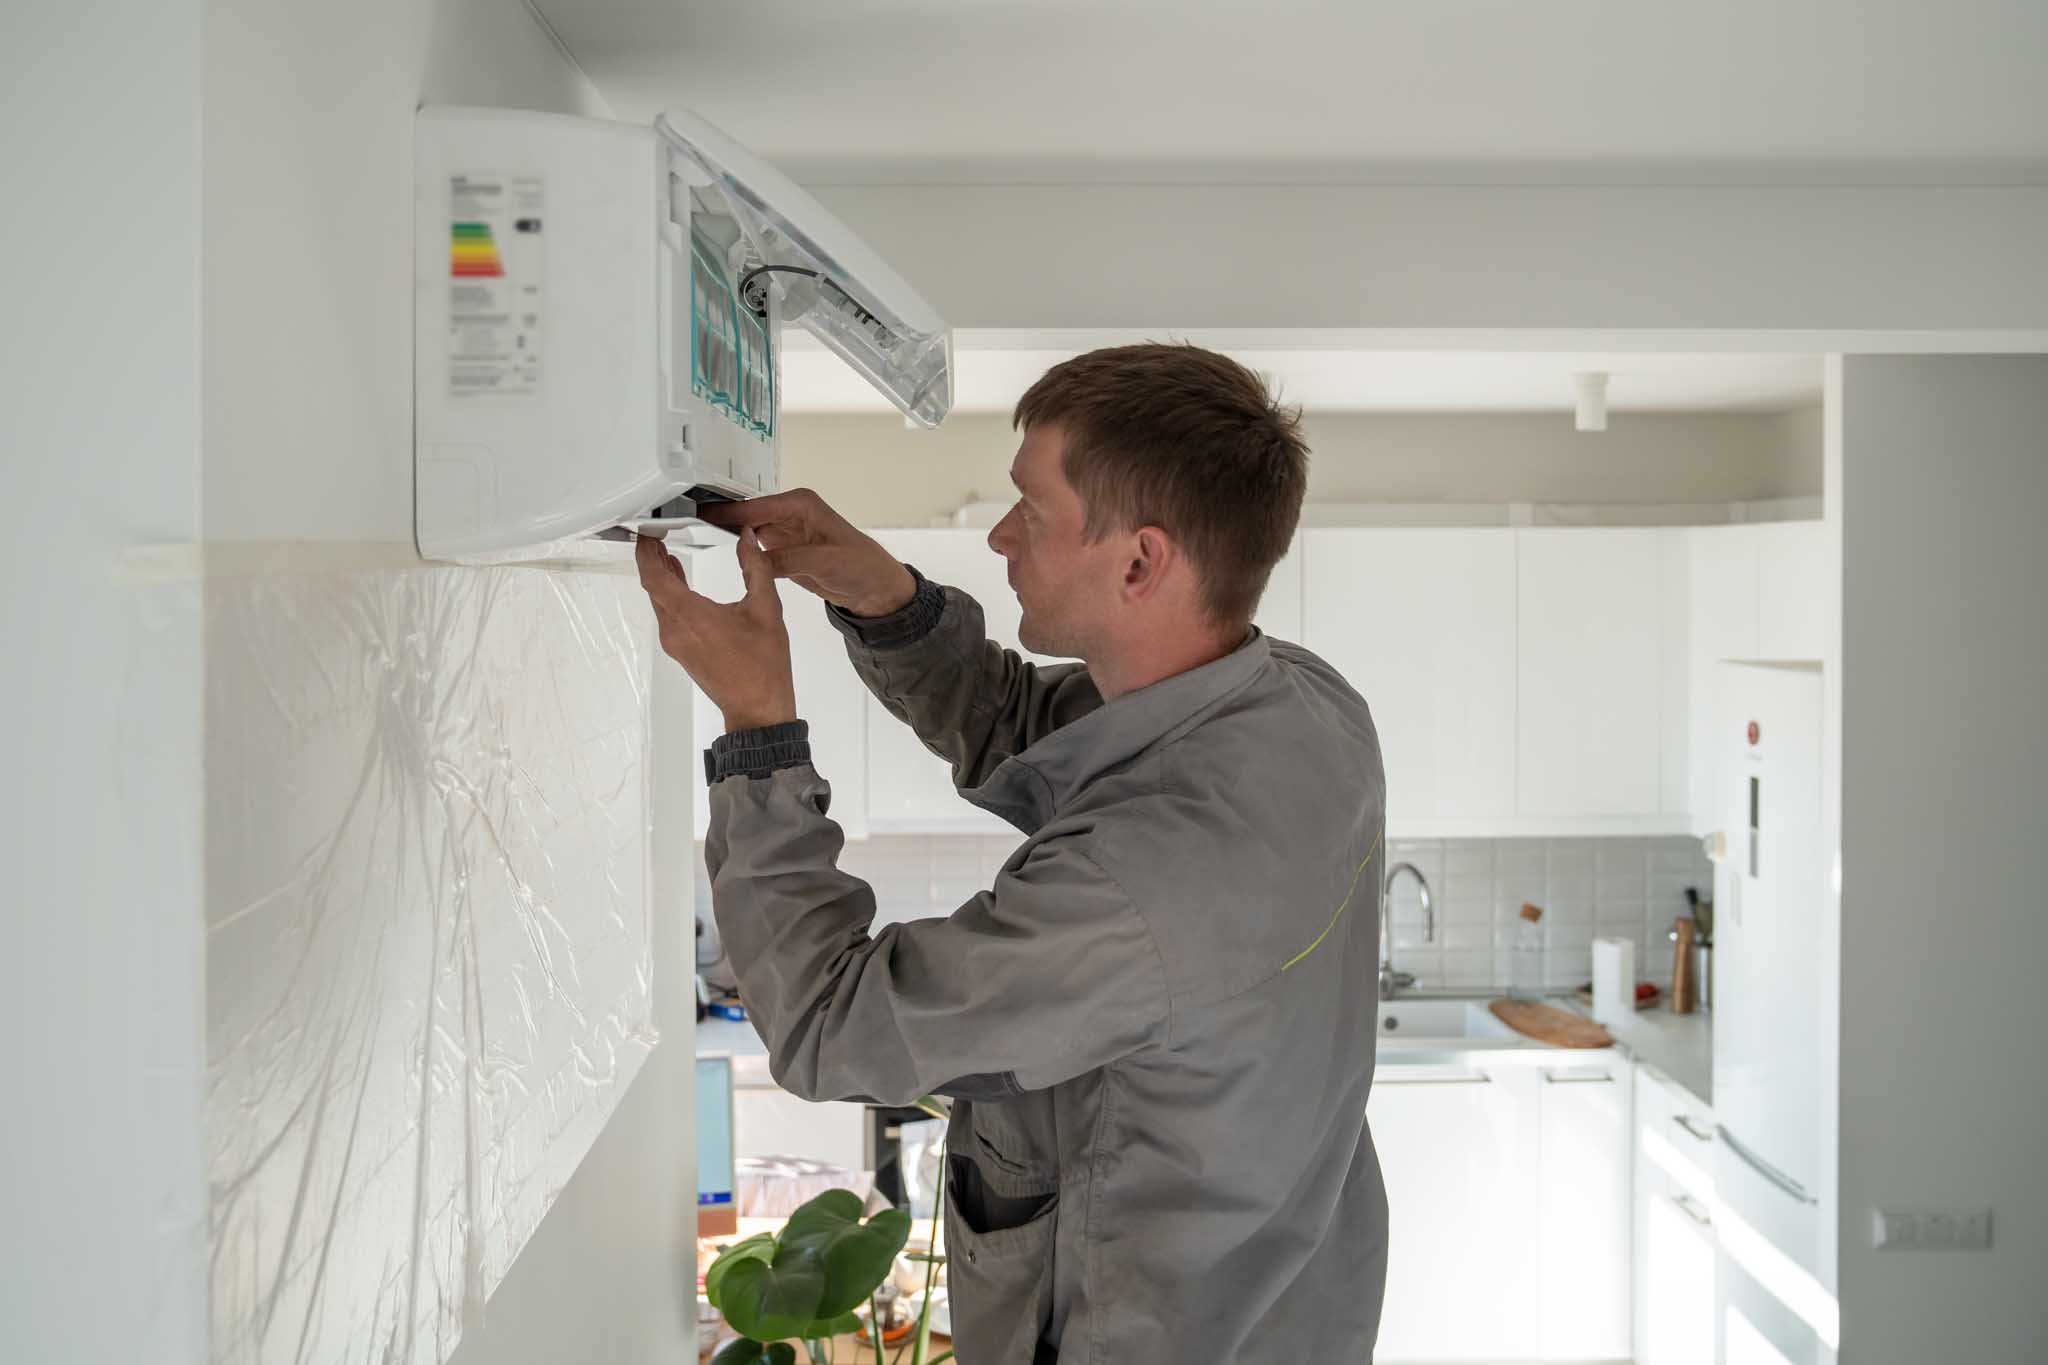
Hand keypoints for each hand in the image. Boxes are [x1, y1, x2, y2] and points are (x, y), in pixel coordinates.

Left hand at [635, 533, 797, 732]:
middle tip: (656, 538)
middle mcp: (676, 630)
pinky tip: (680, 584)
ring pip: (659, 602)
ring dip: (661, 578)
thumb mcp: (767, 609)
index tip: (648, 535)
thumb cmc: (763, 668)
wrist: (758, 709)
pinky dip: (670, 595)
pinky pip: (667, 616)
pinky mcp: (681, 651)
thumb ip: (756, 567)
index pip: (654, 576)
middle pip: (652, 587)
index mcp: (692, 617)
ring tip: (667, 555)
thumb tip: (748, 540)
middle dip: (652, 560)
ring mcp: (675, 643)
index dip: (646, 552)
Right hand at [700, 488, 915, 618]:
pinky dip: (742, 554)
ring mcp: (786, 533)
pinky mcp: (785, 551)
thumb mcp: (824, 561)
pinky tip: (725, 557)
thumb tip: (757, 560)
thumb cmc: (862, 566)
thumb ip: (788, 559)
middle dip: (721, 521)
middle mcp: (791, 514)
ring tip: (696, 538)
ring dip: (729, 536)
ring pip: (748, 532)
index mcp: (801, 504)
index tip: (701, 513)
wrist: (875, 589)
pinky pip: (756, 550)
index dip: (727, 511)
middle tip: (688, 525)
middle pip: (747, 515)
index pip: (755, 507)